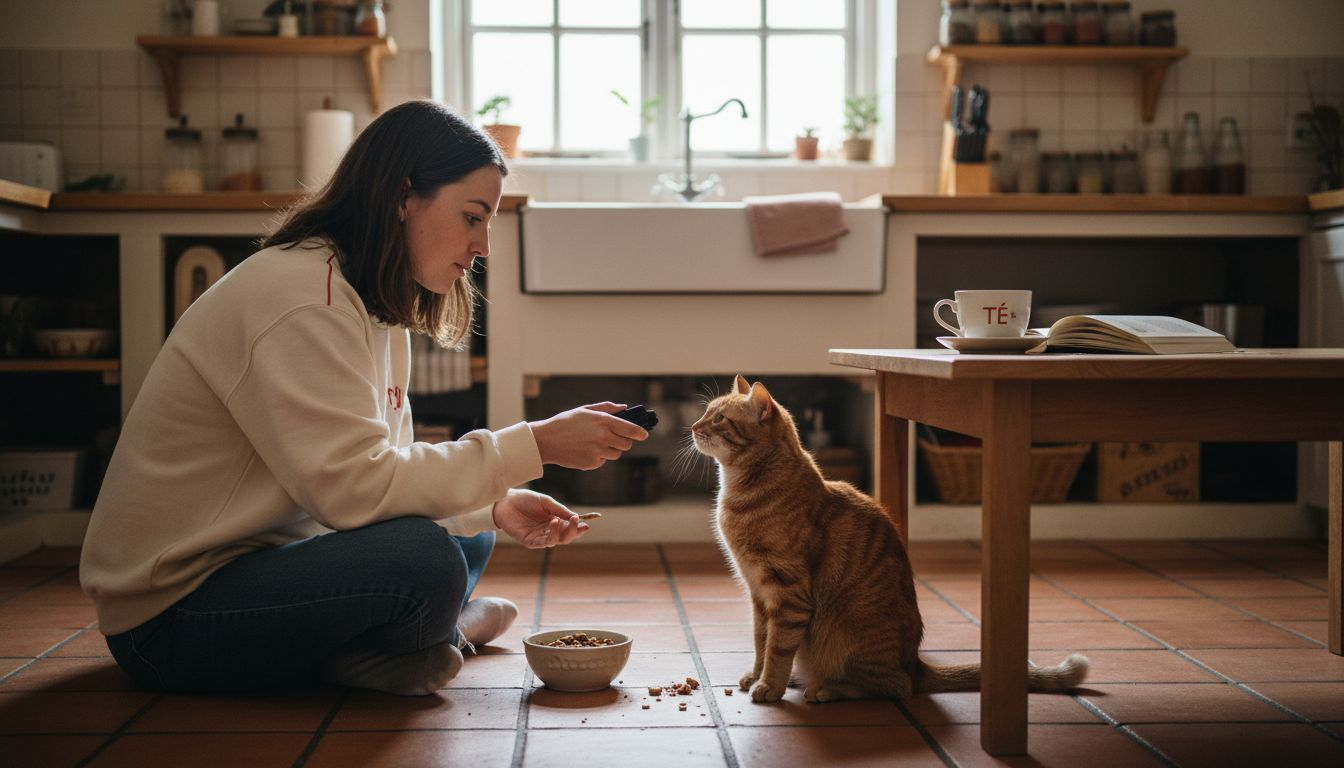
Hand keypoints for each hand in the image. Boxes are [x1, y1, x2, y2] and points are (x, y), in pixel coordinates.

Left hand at [492, 488, 588, 548]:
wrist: (506, 500)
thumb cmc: (526, 499)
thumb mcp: (547, 502)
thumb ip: (560, 510)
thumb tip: (577, 517)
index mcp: (554, 521)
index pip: (569, 528)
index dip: (578, 528)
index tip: (586, 524)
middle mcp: (548, 531)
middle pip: (566, 537)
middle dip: (574, 531)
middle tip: (576, 521)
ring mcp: (539, 537)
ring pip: (557, 541)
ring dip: (562, 532)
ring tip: (558, 519)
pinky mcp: (530, 541)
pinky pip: (544, 542)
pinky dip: (552, 534)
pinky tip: (553, 522)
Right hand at [529, 402, 648, 469]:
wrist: (546, 440)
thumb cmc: (565, 423)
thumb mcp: (585, 410)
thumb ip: (607, 408)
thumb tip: (625, 408)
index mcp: (603, 421)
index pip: (631, 429)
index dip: (640, 432)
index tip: (644, 434)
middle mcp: (603, 436)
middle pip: (626, 444)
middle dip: (624, 441)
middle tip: (614, 438)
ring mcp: (598, 451)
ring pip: (616, 454)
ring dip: (611, 450)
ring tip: (594, 443)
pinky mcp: (592, 463)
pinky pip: (603, 461)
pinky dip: (598, 457)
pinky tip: (585, 450)